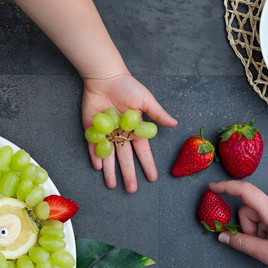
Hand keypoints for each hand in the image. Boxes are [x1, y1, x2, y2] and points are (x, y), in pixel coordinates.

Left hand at [82, 72, 176, 192]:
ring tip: (112, 185)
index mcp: (135, 130)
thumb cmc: (127, 86)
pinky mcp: (93, 129)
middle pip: (125, 158)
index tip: (153, 178)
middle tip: (131, 190)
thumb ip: (158, 114)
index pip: (143, 152)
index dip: (147, 165)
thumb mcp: (146, 100)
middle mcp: (121, 134)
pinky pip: (93, 146)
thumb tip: (175, 124)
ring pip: (109, 157)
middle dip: (129, 174)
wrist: (105, 77)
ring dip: (110, 171)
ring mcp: (106, 133)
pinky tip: (98, 167)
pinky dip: (95, 156)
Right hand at [209, 180, 267, 267]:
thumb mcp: (266, 254)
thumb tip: (222, 236)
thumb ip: (241, 243)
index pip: (244, 190)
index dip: (225, 187)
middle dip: (249, 228)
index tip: (211, 188)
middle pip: (249, 210)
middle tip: (264, 246)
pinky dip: (266, 229)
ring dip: (258, 231)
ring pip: (257, 215)